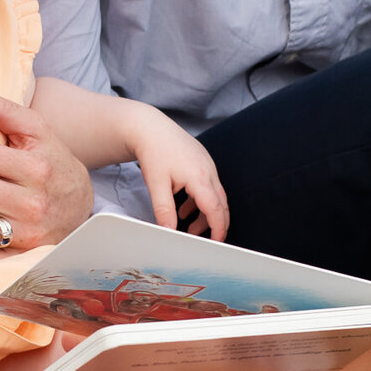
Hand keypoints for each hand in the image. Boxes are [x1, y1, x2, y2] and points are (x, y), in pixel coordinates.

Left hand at [132, 117, 228, 239]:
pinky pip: (207, 187)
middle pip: (220, 204)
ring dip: (204, 214)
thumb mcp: (156, 184)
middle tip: (206, 241)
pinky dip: (199, 201)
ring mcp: (207, 165)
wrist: (149, 127)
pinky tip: (183, 209)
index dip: (218, 228)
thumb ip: (164, 210)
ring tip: (188, 227)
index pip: (215, 208)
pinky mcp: (202, 163)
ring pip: (214, 196)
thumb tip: (168, 231)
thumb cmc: (153, 151)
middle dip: (215, 224)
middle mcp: (208, 171)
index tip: (216, 243)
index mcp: (199, 177)